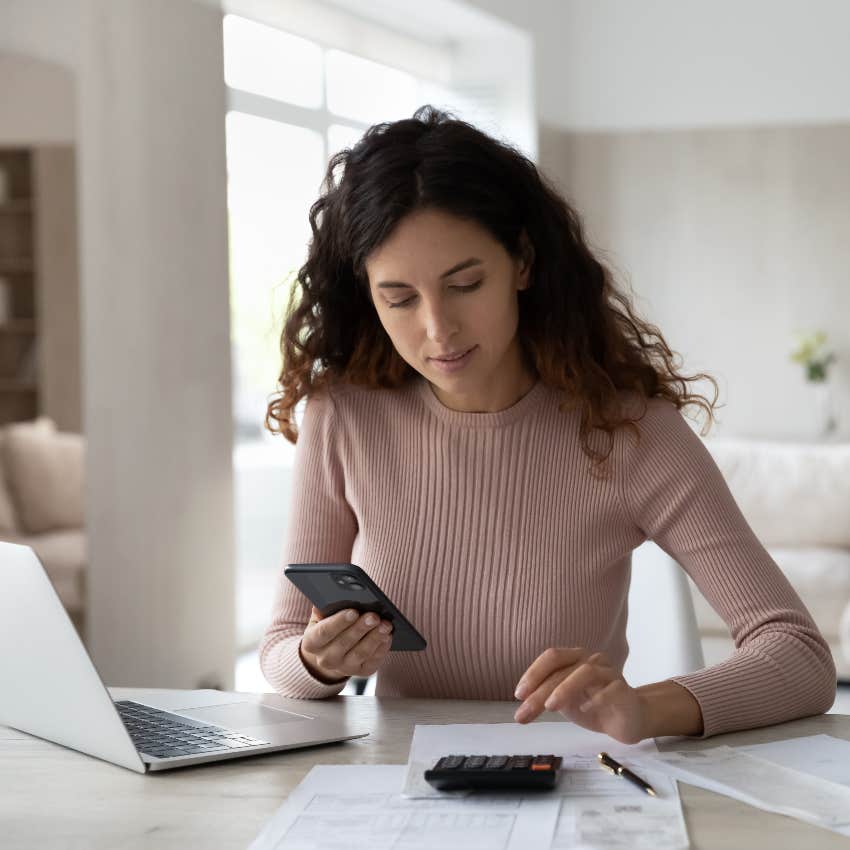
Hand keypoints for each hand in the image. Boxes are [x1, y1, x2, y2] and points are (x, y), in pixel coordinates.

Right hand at [299, 606, 393, 683]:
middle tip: (374, 616)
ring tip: (385, 624)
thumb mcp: (320, 618)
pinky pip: (373, 661)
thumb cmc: (327, 628)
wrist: (331, 654)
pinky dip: (382, 647)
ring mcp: (343, 668)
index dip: (339, 622)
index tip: (353, 611)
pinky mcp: (361, 672)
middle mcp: (325, 659)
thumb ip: (324, 609)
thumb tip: (331, 597)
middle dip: (361, 628)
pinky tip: (387, 636)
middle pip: (344, 643)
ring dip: (374, 637)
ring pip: (360, 653)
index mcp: (311, 643)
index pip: (324, 632)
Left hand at [513, 647, 647, 743]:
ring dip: (565, 689)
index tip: (518, 695)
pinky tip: (584, 709)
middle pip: (563, 669)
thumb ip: (546, 697)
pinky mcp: (624, 690)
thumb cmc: (594, 706)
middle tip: (525, 712)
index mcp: (575, 658)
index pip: (552, 657)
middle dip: (540, 691)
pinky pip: (610, 689)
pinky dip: (596, 698)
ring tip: (551, 707)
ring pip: (585, 672)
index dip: (533, 673)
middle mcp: (592, 660)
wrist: (629, 720)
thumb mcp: (565, 701)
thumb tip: (521, 706)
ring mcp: (609, 673)